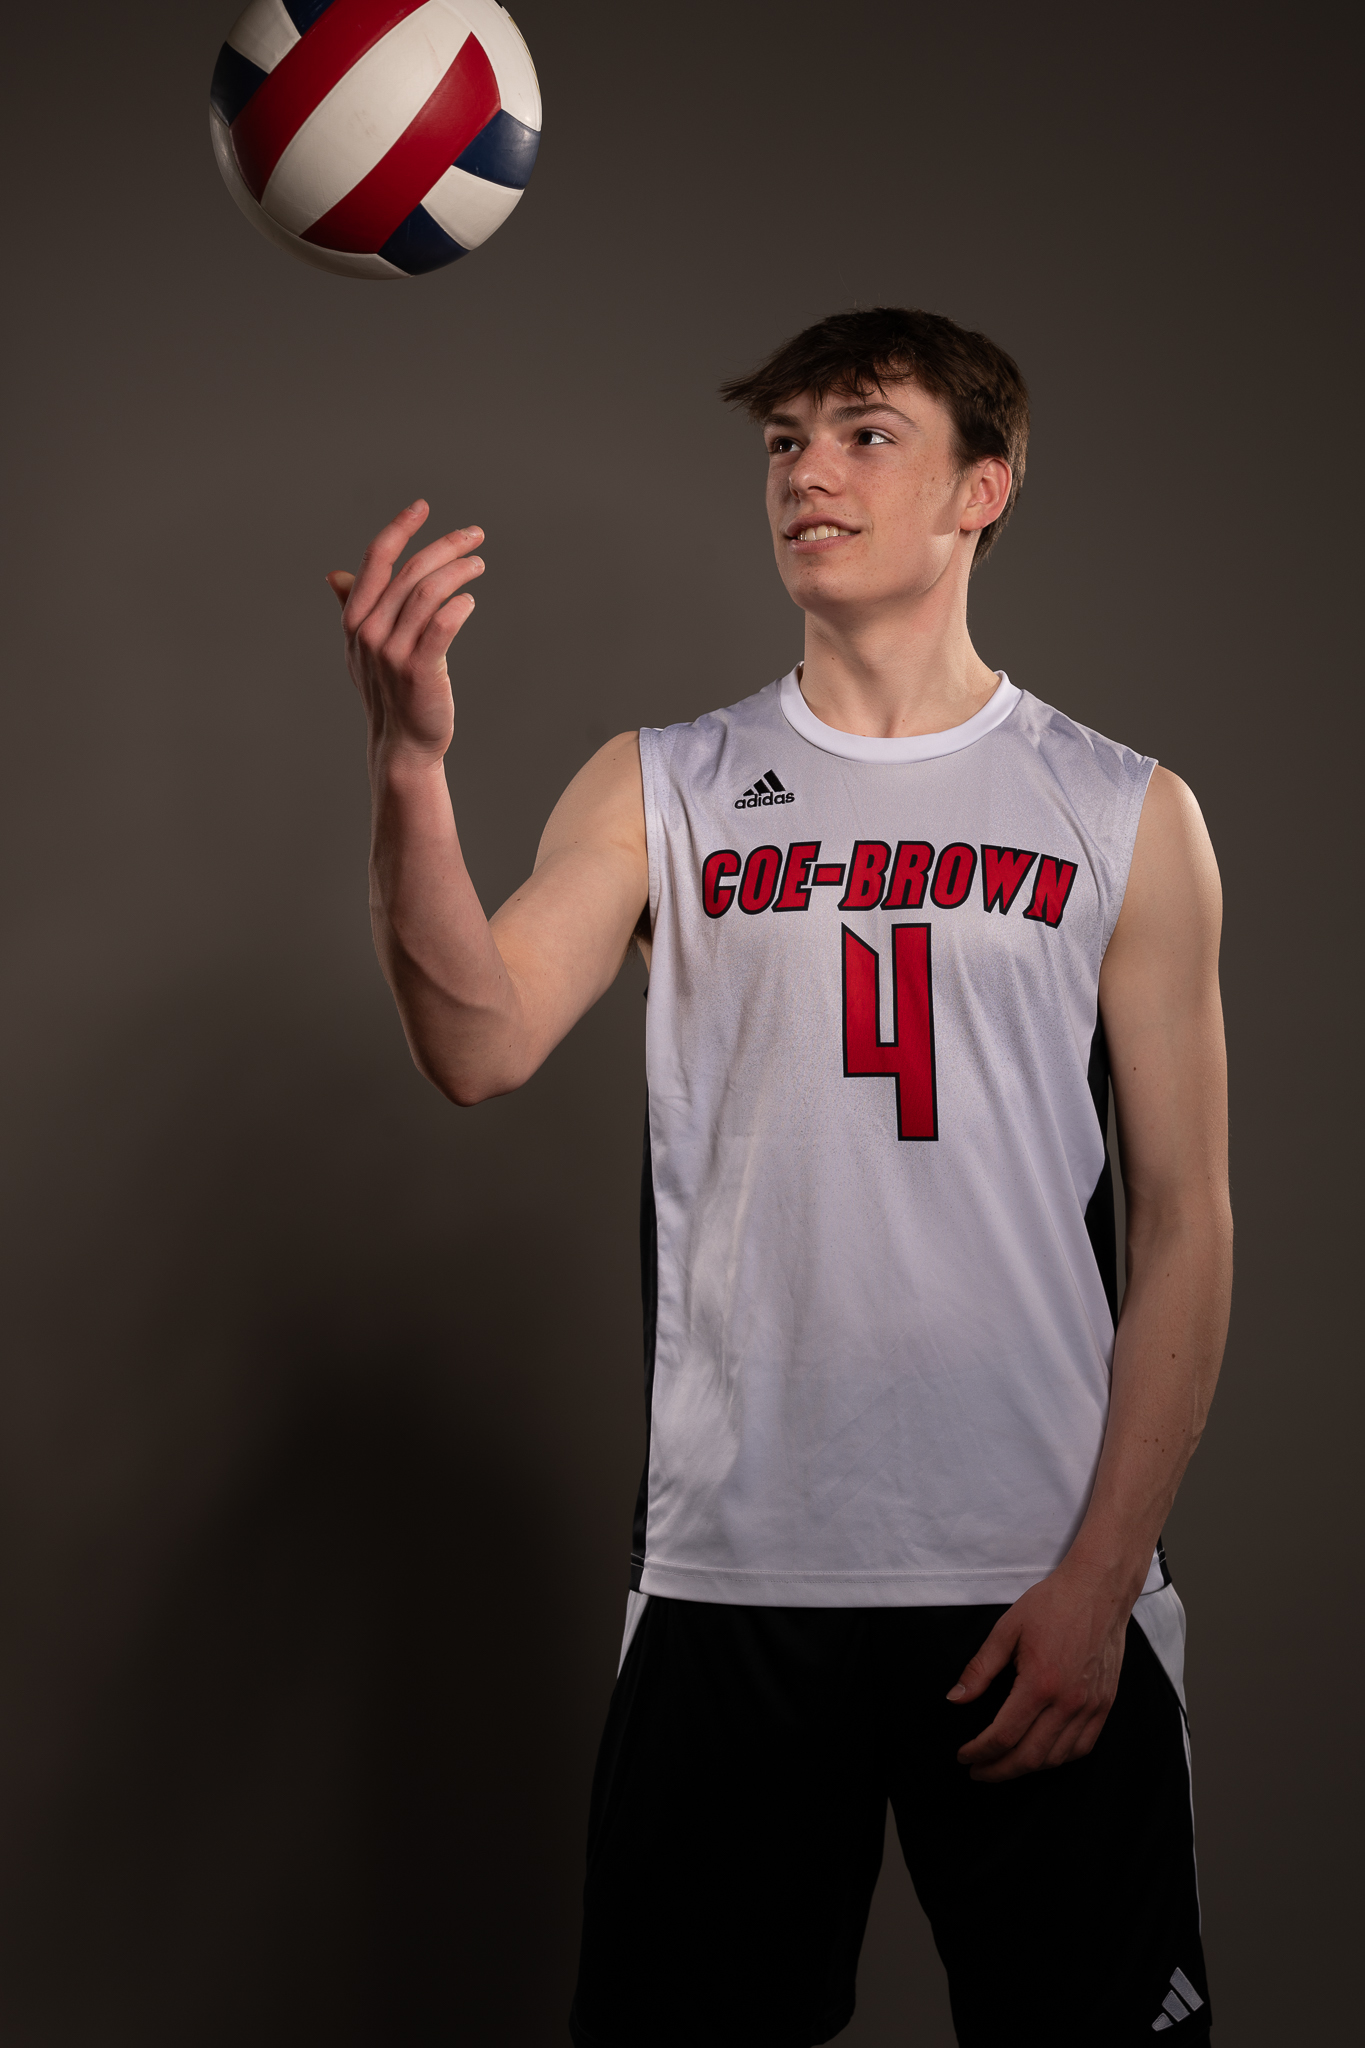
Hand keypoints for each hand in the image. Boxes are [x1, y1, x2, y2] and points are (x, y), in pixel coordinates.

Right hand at [326, 499, 484, 766]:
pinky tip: (470, 600)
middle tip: (475, 536)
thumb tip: (335, 576)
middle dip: (445, 547)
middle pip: (410, 572)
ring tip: (478, 565)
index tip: (423, 507)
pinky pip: (442, 625)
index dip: (399, 528)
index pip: (377, 559)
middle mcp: (369, 632)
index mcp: (355, 619)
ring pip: (428, 593)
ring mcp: (392, 652)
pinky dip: (459, 606)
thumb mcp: (362, 648)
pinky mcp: (419, 671)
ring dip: (458, 572)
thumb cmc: (388, 690)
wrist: (401, 742)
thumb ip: (352, 608)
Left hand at [947, 1562, 1134, 1782]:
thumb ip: (980, 1669)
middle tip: (978, 1771)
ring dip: (1027, 1769)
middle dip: (998, 1770)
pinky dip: (1059, 1758)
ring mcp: (1090, 1706)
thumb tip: (956, 1699)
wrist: (1098, 1590)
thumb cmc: (1051, 1604)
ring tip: (1004, 1765)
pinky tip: (1041, 1754)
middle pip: (1030, 1757)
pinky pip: (1083, 1747)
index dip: (979, 1752)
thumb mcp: (1007, 1629)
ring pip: (1056, 1758)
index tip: (963, 1755)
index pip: (1004, 1735)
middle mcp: (1068, 1701)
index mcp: (1040, 1682)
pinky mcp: (1105, 1704)